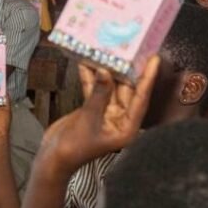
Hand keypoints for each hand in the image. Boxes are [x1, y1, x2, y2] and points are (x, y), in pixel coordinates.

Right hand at [40, 58, 158, 175]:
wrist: (53, 159)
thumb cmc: (74, 147)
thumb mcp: (89, 119)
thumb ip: (99, 94)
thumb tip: (105, 71)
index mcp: (127, 128)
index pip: (141, 99)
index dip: (147, 78)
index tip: (154, 59)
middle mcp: (120, 120)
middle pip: (126, 90)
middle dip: (125, 70)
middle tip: (129, 48)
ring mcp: (106, 114)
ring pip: (109, 87)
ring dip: (105, 70)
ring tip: (107, 49)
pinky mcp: (92, 110)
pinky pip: (95, 90)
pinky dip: (90, 78)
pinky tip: (86, 62)